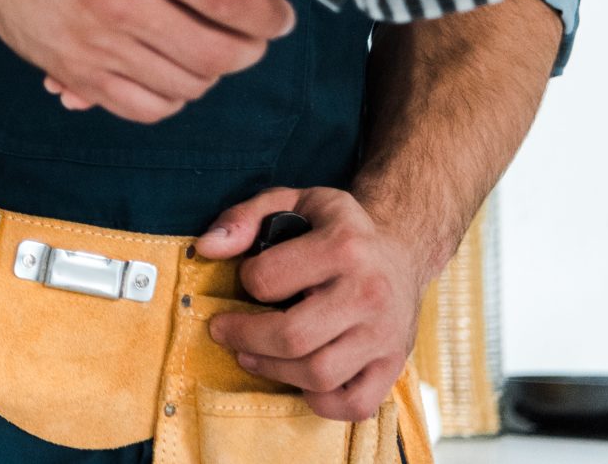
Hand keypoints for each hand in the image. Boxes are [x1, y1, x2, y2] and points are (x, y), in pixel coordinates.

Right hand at [0, 0, 293, 123]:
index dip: (265, 16)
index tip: (278, 17)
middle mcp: (116, 1)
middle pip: (216, 52)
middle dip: (248, 52)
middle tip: (255, 43)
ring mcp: (95, 43)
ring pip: (186, 84)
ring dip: (210, 77)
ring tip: (215, 56)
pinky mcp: (78, 73)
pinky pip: (146, 106)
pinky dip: (170, 99)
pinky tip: (174, 75)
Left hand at [199, 188, 426, 422]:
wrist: (402, 251)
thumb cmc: (338, 230)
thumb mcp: (294, 203)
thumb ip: (244, 217)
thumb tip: (206, 248)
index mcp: (344, 246)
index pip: (267, 279)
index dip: (246, 280)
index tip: (248, 280)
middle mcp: (370, 293)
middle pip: (291, 337)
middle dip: (244, 337)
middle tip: (224, 331)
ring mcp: (385, 335)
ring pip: (318, 375)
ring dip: (272, 370)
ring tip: (252, 355)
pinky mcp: (393, 366)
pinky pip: (353, 404)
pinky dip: (319, 401)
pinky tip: (300, 377)